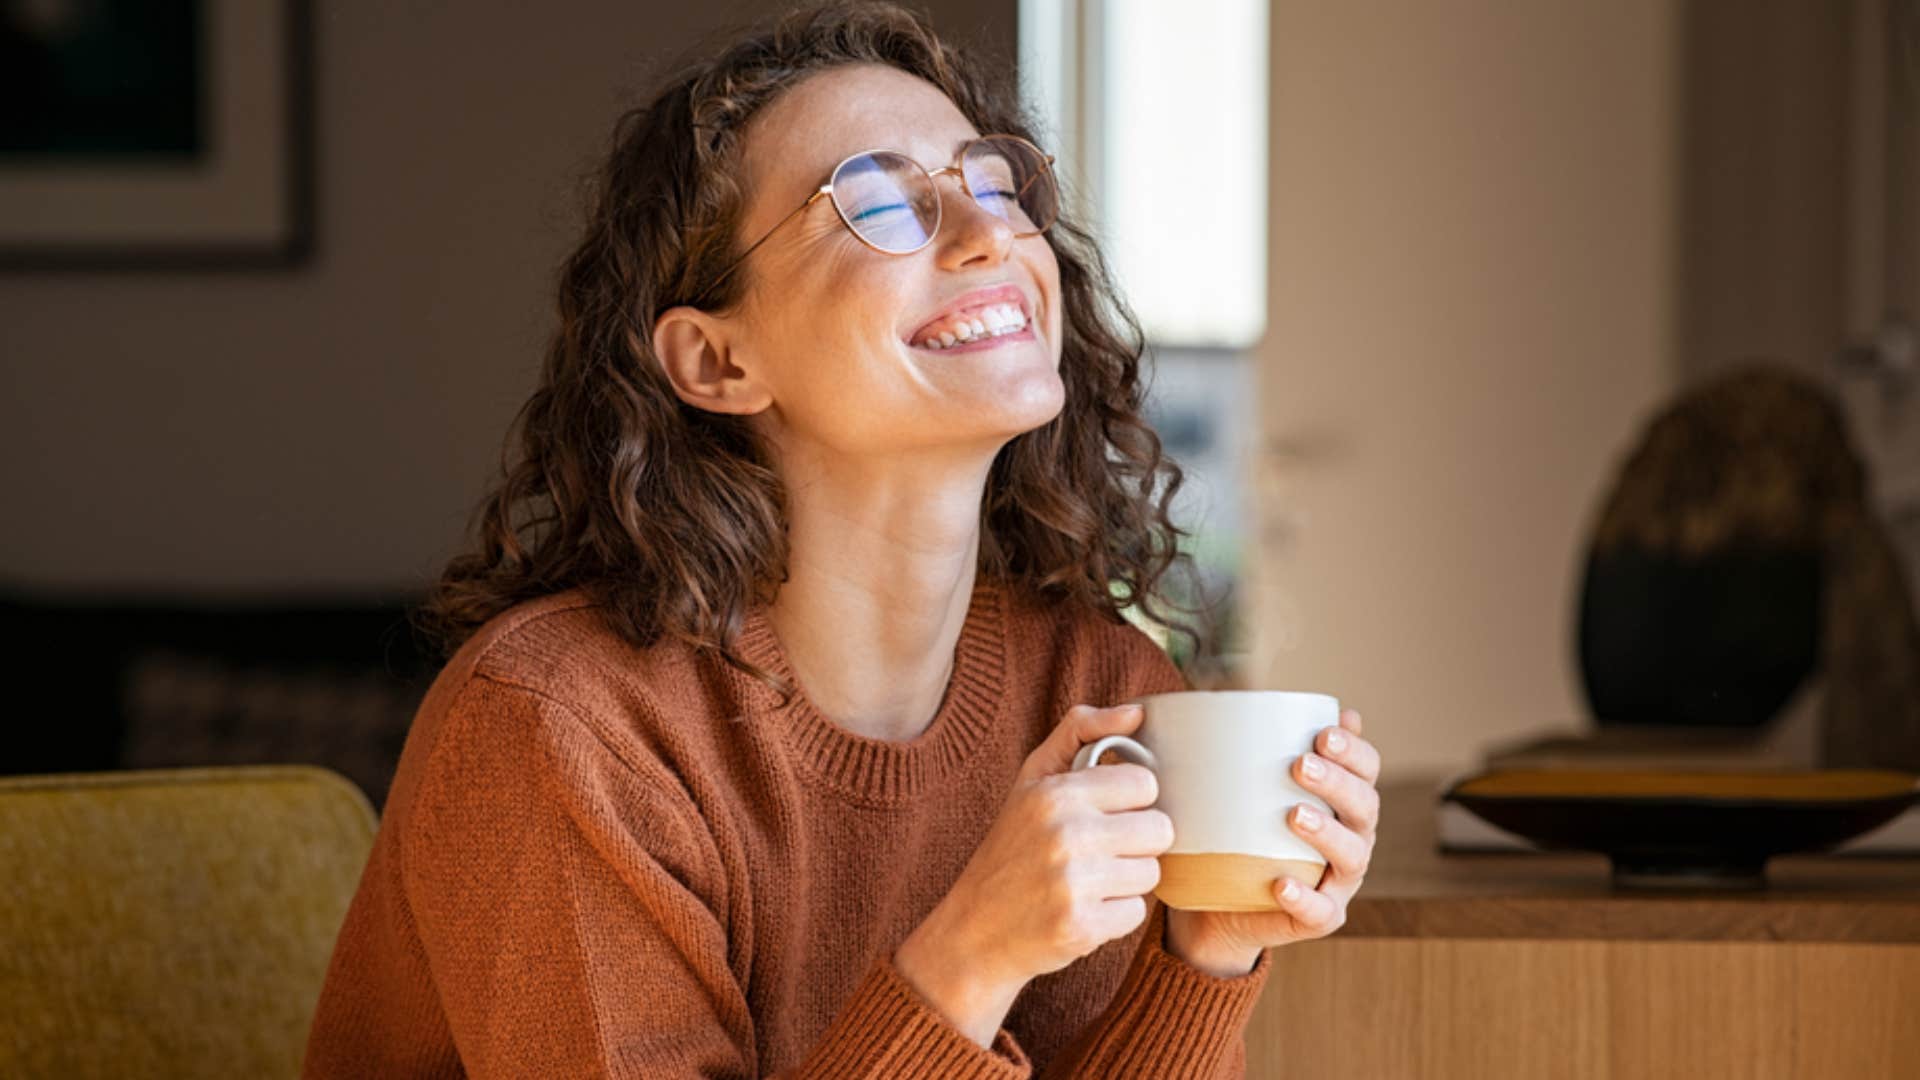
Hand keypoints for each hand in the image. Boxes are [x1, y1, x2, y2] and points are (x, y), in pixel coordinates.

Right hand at [895, 702, 1174, 1044]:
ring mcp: (1074, 883)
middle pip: (1159, 830)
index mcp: (1056, 793)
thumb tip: (1137, 712)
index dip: (1132, 801)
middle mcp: (1066, 834)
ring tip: (1089, 881)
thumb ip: (1080, 732)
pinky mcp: (1082, 927)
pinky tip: (1083, 910)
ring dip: (1127, 881)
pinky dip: (1115, 916)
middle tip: (1102, 852)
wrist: (973, 931)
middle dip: (1137, 843)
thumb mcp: (1032, 780)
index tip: (1108, 813)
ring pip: (1152, 873)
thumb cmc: (1010, 848)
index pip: (1145, 784)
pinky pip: (1136, 913)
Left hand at [1164, 708, 1381, 976]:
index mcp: (1343, 802)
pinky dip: (1304, 897)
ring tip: (1294, 815)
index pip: (1366, 770)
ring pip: (1352, 856)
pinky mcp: (1319, 918)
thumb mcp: (1241, 789)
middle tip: (1300, 765)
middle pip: (1364, 807)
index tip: (1323, 733)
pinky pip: (1320, 911)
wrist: (1219, 904)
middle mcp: (1352, 838)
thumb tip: (1245, 696)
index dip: (1355, 751)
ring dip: (1327, 834)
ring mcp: (1339, 881)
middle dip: (1338, 782)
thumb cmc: (1237, 832)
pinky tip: (1282, 884)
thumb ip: (1250, 749)